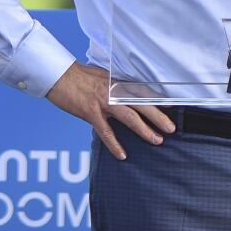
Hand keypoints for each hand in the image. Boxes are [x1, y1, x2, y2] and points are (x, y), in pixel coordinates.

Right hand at [45, 62, 174, 159]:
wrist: (58, 75)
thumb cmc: (79, 77)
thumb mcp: (102, 77)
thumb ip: (115, 87)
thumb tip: (126, 97)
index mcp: (117, 82)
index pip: (142, 92)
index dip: (157, 101)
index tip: (172, 108)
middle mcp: (114, 91)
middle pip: (142, 105)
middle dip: (159, 117)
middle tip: (172, 128)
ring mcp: (103, 102)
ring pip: (129, 117)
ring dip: (145, 130)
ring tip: (157, 140)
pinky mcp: (91, 113)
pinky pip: (106, 132)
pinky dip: (115, 144)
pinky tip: (122, 155)